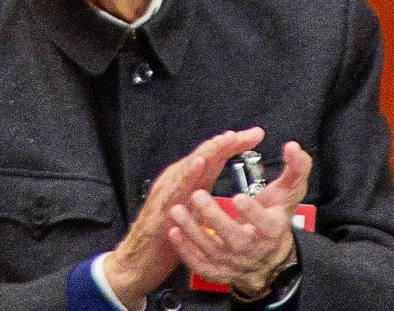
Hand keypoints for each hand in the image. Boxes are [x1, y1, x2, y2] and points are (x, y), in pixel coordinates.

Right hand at [103, 127, 265, 309]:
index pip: (213, 156)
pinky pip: (176, 187)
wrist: (137, 261)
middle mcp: (177, 180)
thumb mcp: (192, 213)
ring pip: (191, 165)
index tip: (256, 135)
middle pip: (205, 154)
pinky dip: (188, 174)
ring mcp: (168, 190)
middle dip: (226, 142)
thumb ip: (206, 196)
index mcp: (187, 181)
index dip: (234, 145)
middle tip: (247, 133)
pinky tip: (200, 165)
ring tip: (227, 140)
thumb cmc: (165, 237)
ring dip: (210, 151)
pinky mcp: (161, 206)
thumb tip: (227, 187)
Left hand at [167, 141, 311, 296]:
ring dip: (193, 231)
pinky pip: (200, 265)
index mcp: (272, 229)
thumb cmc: (275, 216)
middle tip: (198, 195)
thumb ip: (296, 168)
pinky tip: (173, 231)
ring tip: (177, 209)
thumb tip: (292, 145)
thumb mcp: (290, 192)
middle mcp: (253, 249)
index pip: (265, 225)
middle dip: (216, 218)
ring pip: (212, 251)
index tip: (237, 197)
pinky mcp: (218, 271)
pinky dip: (186, 251)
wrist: (268, 257)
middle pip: (235, 239)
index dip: (252, 213)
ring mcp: (234, 263)